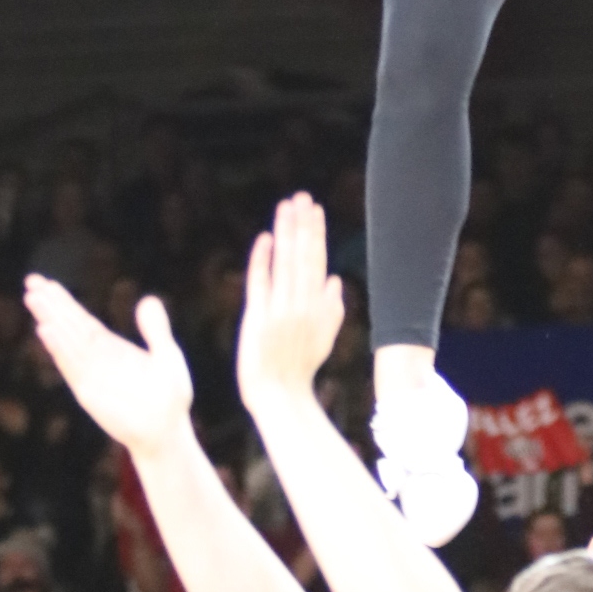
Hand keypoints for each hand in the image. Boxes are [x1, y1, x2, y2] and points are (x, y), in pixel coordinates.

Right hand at [25, 275, 193, 455]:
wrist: (166, 431)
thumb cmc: (170, 397)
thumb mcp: (167, 357)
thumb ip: (156, 330)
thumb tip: (147, 299)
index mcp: (111, 347)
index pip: (82, 319)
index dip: (65, 301)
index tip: (46, 282)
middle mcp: (96, 358)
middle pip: (69, 326)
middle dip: (50, 305)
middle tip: (31, 282)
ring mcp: (91, 374)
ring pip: (66, 341)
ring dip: (50, 320)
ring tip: (33, 299)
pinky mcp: (88, 391)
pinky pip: (71, 365)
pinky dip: (58, 347)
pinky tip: (45, 330)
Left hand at [237, 197, 346, 416]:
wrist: (279, 395)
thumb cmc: (300, 369)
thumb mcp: (323, 339)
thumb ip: (332, 309)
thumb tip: (335, 280)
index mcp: (317, 307)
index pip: (317, 262)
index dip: (315, 235)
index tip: (315, 210)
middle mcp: (301, 304)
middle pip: (303, 256)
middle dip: (302, 225)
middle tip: (301, 197)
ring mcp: (279, 310)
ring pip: (285, 263)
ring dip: (286, 232)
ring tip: (287, 206)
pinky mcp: (258, 317)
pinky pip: (260, 282)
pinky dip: (263, 260)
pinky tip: (266, 237)